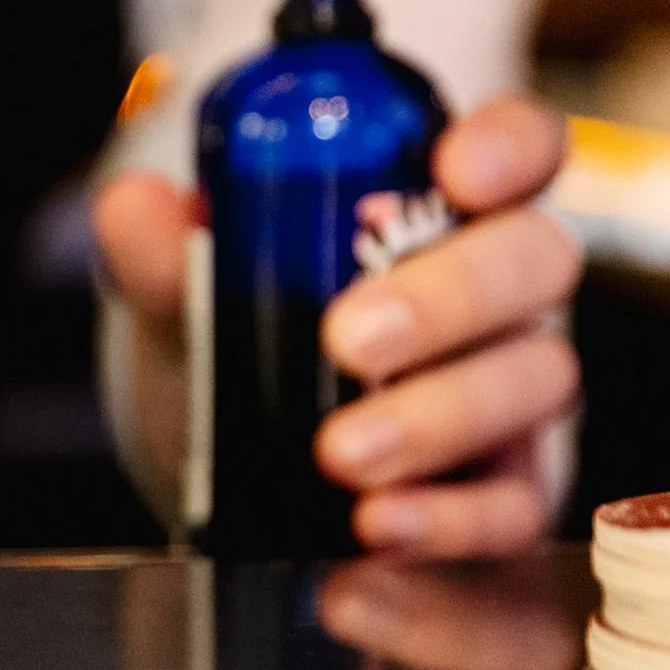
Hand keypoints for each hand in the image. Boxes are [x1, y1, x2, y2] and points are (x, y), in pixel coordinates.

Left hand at [95, 95, 583, 555]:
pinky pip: (513, 501)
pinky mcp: (506, 486)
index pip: (516, 146)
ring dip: (438, 417)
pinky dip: (451, 516)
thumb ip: (160, 248)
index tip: (458, 170)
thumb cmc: (230, 348)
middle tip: (347, 340)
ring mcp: (512, 387)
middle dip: (449, 297)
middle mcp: (495, 291)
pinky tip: (380, 524)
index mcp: (435, 210)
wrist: (225, 474)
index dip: (508, 145)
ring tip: (339, 454)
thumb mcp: (183, 296)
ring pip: (534, 379)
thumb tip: (134, 204)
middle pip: (536, 260)